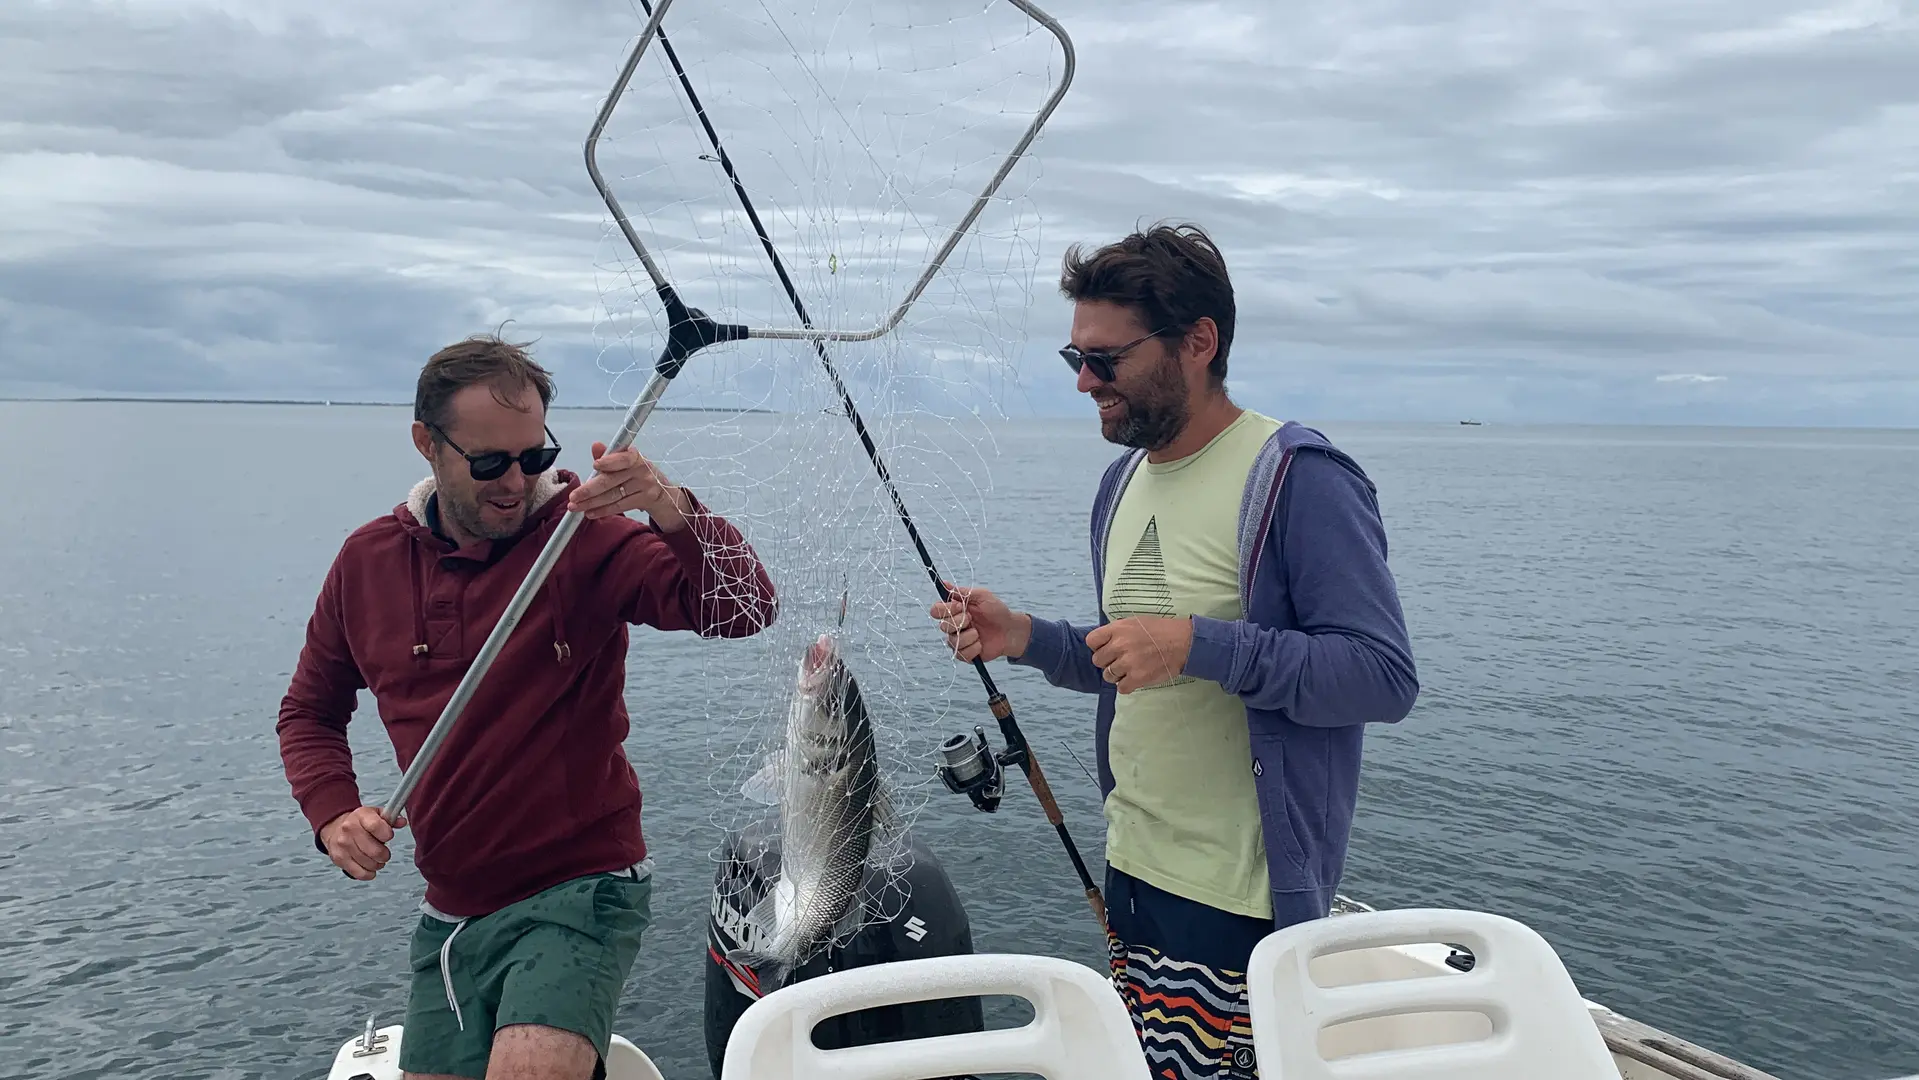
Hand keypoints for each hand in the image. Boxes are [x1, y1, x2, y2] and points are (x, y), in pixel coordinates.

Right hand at [320, 806, 406, 880]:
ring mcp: (344, 845)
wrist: (335, 827)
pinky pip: (359, 873)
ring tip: (377, 859)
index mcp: (361, 816)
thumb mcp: (375, 814)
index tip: (389, 836)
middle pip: (375, 851)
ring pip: (369, 863)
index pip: (376, 826)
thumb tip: (402, 822)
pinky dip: (369, 873)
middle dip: (385, 855)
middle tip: (384, 853)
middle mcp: (350, 829)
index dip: (387, 834)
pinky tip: (370, 868)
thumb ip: (391, 818)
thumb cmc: (359, 822)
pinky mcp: (339, 858)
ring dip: (378, 864)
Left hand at [568, 441, 689, 530]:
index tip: (595, 465)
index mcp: (635, 456)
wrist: (664, 493)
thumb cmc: (639, 475)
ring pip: (613, 495)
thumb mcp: (626, 463)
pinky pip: (620, 506)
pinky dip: (603, 510)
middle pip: (612, 481)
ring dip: (592, 503)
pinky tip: (590, 512)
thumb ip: (608, 456)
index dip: (609, 461)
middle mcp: (642, 470)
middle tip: (573, 496)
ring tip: (576, 507)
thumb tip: (596, 446)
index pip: (623, 458)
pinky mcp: (645, 500)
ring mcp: (645, 486)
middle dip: (589, 490)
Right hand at [929, 582, 1031, 661]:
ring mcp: (958, 640)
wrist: (1010, 630)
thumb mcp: (982, 596)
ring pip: (952, 641)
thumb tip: (945, 584)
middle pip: (943, 626)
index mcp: (954, 611)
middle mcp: (953, 626)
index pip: (936, 610)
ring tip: (979, 634)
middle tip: (973, 619)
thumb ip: (963, 592)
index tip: (961, 606)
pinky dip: (973, 648)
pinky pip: (961, 654)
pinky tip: (981, 644)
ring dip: (969, 636)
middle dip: (960, 622)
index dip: (946, 609)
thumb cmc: (996, 611)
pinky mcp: (965, 654)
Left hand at [1085, 616, 1192, 693]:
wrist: (1183, 643)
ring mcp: (1128, 663)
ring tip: (1130, 669)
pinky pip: (1121, 688)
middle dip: (1107, 662)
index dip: (1098, 646)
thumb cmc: (1160, 630)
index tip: (1106, 648)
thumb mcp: (1135, 622)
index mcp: (1118, 629)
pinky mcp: (1137, 678)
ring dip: (1117, 675)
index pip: (1091, 641)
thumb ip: (1117, 631)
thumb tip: (1104, 641)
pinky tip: (1135, 678)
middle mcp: (1119, 645)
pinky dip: (1127, 685)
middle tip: (1120, 660)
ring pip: (1108, 676)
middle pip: (1098, 661)